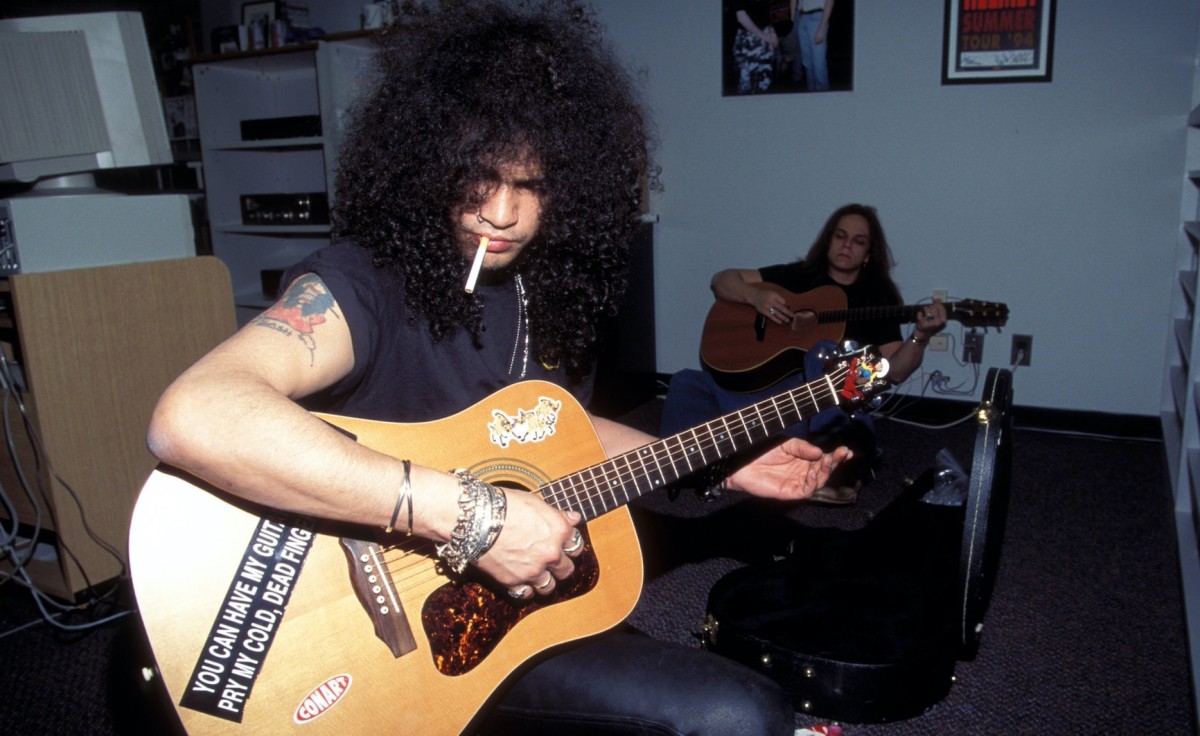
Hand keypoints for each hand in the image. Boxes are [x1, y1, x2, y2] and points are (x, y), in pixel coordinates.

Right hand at [474, 490, 583, 598]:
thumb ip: (557, 515)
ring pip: (549, 587)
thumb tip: (574, 518)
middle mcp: (551, 554)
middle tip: (550, 562)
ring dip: (545, 581)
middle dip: (560, 566)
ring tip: (536, 573)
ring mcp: (534, 570)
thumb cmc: (504, 505)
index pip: (576, 546)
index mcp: (559, 531)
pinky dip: (525, 590)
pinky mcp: (514, 581)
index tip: (563, 546)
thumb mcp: (535, 503)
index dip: (569, 546)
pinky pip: (526, 594)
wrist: (477, 519)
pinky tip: (520, 581)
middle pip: (566, 570)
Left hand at [727, 440, 851, 499]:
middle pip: (825, 470)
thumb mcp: (786, 444)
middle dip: (835, 462)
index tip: (846, 450)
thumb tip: (820, 452)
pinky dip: (813, 482)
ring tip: (828, 460)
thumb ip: (802, 448)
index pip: (824, 459)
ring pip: (819, 481)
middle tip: (842, 453)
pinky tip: (813, 471)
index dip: (836, 456)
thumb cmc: (762, 453)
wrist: (743, 463)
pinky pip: (806, 490)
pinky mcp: (790, 492)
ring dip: (826, 471)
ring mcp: (797, 483)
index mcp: (804, 460)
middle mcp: (803, 472)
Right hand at [751, 288, 791, 323]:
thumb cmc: (765, 295)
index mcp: (774, 295)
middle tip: (792, 316)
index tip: (788, 308)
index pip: (783, 301)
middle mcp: (770, 300)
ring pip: (776, 313)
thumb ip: (779, 298)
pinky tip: (780, 322)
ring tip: (787, 320)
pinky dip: (775, 319)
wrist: (754, 296)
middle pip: (781, 308)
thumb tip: (787, 305)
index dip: (786, 305)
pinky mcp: (763, 311)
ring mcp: (766, 306)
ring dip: (783, 317)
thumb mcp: (772, 293)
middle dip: (787, 312)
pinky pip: (770, 316)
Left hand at [913, 300, 947, 340]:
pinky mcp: (922, 325)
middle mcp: (938, 323)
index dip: (938, 303)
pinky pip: (920, 314)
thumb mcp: (938, 317)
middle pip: (934, 308)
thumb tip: (938, 299)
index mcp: (943, 320)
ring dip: (925, 309)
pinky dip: (919, 314)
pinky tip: (920, 316)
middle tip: (929, 310)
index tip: (935, 299)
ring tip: (925, 313)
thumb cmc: (931, 324)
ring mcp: (930, 324)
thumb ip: (939, 309)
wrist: (924, 334)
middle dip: (931, 307)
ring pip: (927, 310)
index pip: (942, 309)